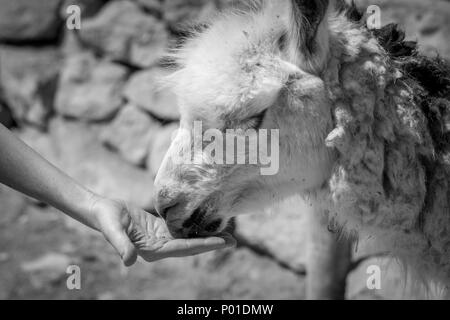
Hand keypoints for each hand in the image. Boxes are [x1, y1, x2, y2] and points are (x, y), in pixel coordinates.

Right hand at [90, 196, 235, 265]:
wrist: (101, 211)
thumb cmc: (106, 218)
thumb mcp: (112, 229)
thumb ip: (120, 245)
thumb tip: (129, 262)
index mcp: (151, 250)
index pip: (183, 249)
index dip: (202, 246)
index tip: (220, 242)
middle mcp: (159, 248)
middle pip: (191, 247)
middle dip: (211, 244)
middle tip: (233, 241)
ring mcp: (161, 239)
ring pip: (189, 239)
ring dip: (207, 237)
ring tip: (227, 234)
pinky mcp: (161, 230)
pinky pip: (182, 230)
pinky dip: (196, 228)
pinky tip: (208, 224)